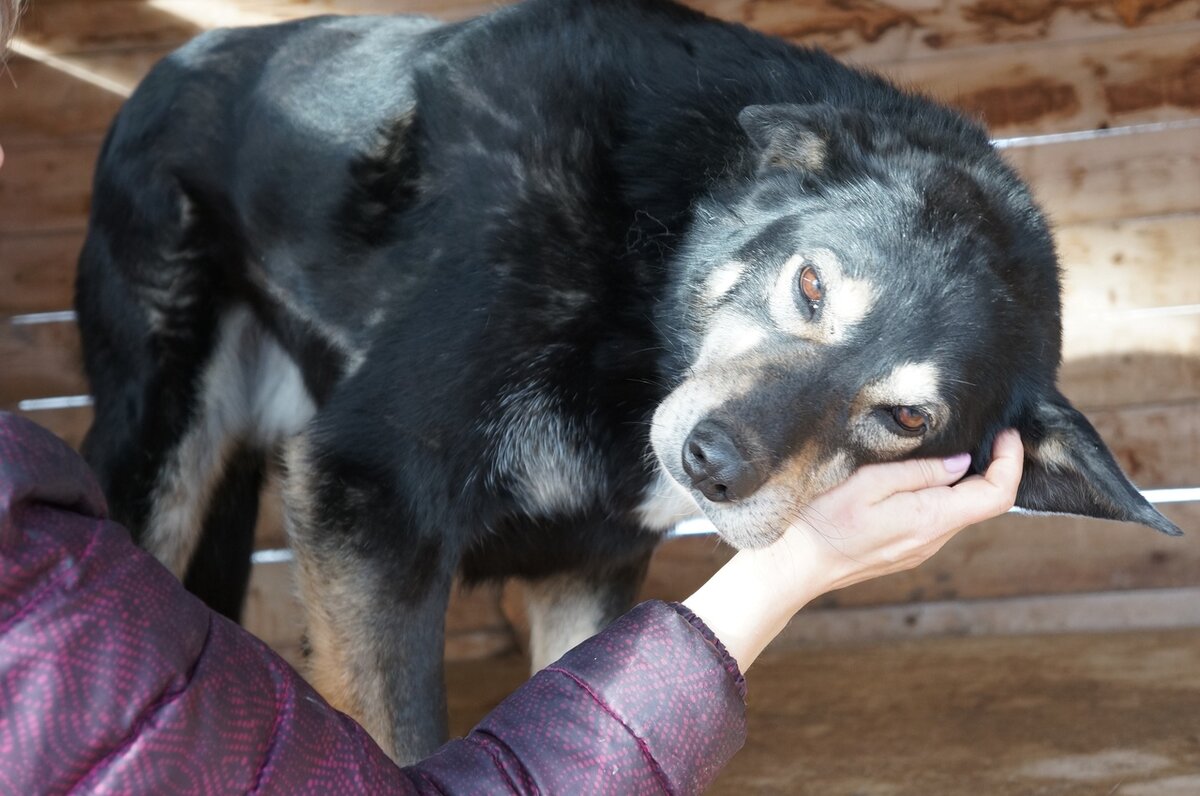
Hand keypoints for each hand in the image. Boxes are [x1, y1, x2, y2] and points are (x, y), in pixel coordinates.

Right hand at [757, 427, 1023, 608]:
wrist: (793, 562)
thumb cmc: (822, 518)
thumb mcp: (868, 480)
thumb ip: (919, 471)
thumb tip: (961, 462)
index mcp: (930, 520)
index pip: (996, 496)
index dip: (1010, 463)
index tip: (1007, 433)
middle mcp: (932, 540)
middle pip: (981, 502)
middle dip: (989, 465)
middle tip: (981, 428)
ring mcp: (918, 549)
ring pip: (957, 510)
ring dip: (962, 480)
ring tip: (945, 446)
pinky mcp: (902, 550)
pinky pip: (935, 518)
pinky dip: (940, 494)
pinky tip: (917, 475)